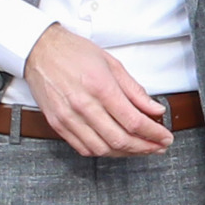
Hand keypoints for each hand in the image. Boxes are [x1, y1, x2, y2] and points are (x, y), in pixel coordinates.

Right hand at [23, 24, 171, 156]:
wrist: (39, 50)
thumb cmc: (75, 53)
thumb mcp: (112, 64)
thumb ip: (135, 91)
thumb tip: (155, 109)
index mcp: (100, 88)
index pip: (133, 121)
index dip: (153, 133)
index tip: (165, 137)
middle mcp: (83, 106)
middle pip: (120, 139)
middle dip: (145, 147)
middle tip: (159, 146)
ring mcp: (68, 118)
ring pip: (102, 148)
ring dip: (126, 153)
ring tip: (141, 149)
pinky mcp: (57, 124)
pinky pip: (82, 148)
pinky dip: (103, 152)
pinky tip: (116, 147)